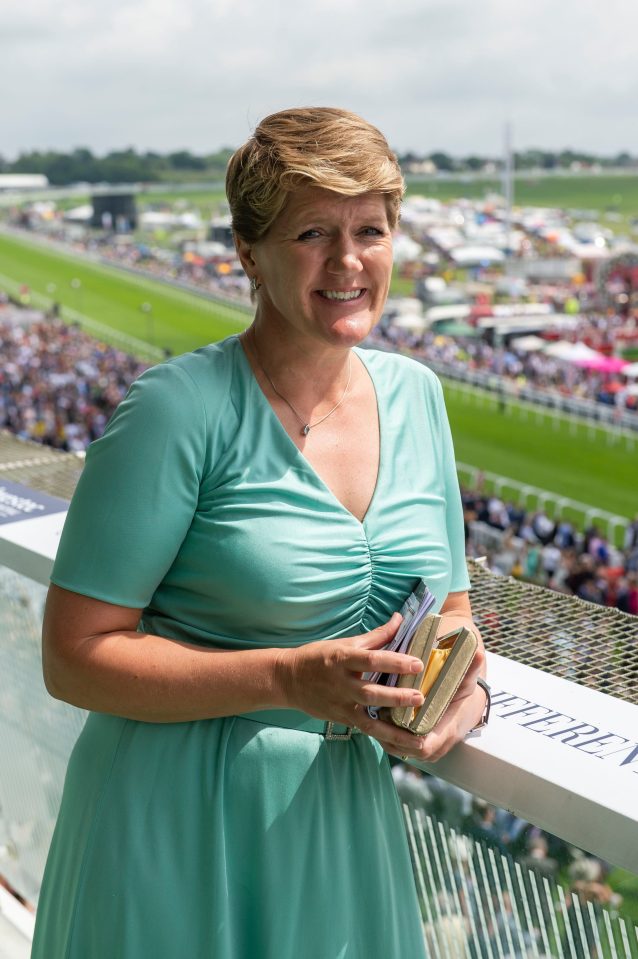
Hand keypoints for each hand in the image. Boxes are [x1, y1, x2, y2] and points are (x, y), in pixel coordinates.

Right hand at [275, 613, 427, 726]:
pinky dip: (383, 738)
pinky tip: (402, 745)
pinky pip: (365, 730)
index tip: (418, 664)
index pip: (372, 660)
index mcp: (342, 659)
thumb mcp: (344, 643)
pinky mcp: (340, 720)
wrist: (288, 679)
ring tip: (417, 736)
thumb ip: (376, 635)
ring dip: (394, 729)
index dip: (395, 662)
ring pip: (368, 721)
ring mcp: (340, 705)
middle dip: (396, 697)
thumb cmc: (319, 657)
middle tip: (419, 698)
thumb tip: (400, 619)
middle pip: (371, 693)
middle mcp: (341, 684)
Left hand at [372, 623, 486, 763]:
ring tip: (364, 715)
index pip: (424, 746)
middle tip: (368, 716)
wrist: (466, 709)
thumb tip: (479, 652)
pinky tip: (369, 717)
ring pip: (396, 748)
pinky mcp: (412, 746)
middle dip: (385, 734)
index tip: (389, 722)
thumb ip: (470, 669)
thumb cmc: (463, 694)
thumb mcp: (466, 681)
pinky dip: (381, 733)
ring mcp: (423, 748)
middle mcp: (434, 746)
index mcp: (446, 732)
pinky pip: (393, 744)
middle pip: (405, 748)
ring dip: (379, 733)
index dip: (406, 738)